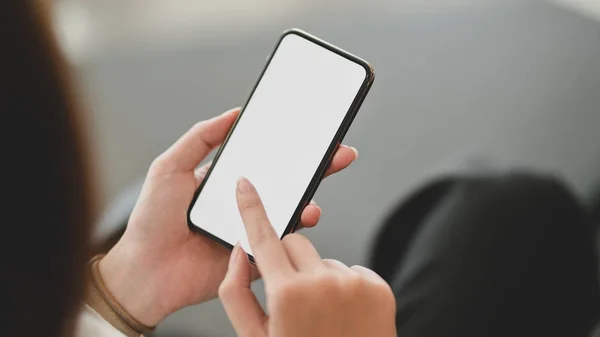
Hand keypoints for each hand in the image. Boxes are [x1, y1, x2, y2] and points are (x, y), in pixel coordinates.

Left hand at [99, 108, 358, 325]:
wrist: (146, 271)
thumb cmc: (151, 221)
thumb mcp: (170, 167)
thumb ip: (201, 138)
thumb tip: (234, 113)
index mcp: (227, 181)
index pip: (264, 159)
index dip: (288, 146)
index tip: (310, 131)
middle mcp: (243, 203)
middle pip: (286, 182)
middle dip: (314, 167)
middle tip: (338, 152)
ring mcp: (251, 228)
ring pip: (290, 210)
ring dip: (310, 195)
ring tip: (320, 179)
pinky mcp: (255, 254)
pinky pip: (283, 240)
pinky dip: (298, 228)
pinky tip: (305, 214)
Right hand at [219, 177, 396, 336]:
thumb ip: (236, 293)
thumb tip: (238, 254)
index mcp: (287, 295)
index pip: (263, 238)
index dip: (251, 208)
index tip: (245, 184)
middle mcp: (323, 282)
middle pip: (294, 243)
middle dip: (287, 261)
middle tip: (291, 297)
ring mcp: (354, 283)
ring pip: (324, 259)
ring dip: (318, 279)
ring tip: (324, 317)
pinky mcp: (378, 286)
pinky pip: (351, 270)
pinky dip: (344, 286)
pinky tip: (345, 316)